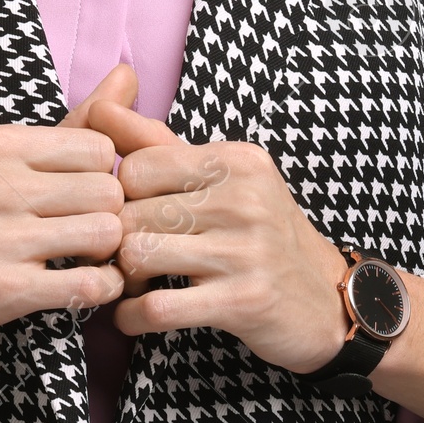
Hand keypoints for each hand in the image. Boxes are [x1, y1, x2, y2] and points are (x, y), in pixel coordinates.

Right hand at [0, 98, 126, 358]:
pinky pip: (86, 285)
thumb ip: (69, 122)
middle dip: (111, 214)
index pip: (99, 146)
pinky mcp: (0, 289)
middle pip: (108, 190)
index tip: (87, 194)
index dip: (105, 174)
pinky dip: (101, 289)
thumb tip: (128, 72)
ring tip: (90, 258)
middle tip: (93, 230)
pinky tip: (85, 286)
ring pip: (105, 234)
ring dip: (108, 253)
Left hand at [82, 96, 351, 375]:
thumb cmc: (259, 232)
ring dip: (123, 278)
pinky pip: (159, 307)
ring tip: (130, 282)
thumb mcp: (221, 178)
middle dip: (117, 241)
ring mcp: (245, 250)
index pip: (138, 165)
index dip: (119, 195)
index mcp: (235, 160)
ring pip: (139, 255)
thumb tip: (97, 107)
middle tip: (121, 256)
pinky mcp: (243, 301)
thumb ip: (157, 144)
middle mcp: (243, 198)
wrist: (326, 300)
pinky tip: (135, 315)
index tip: (127, 215)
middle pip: (132, 213)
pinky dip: (132, 316)